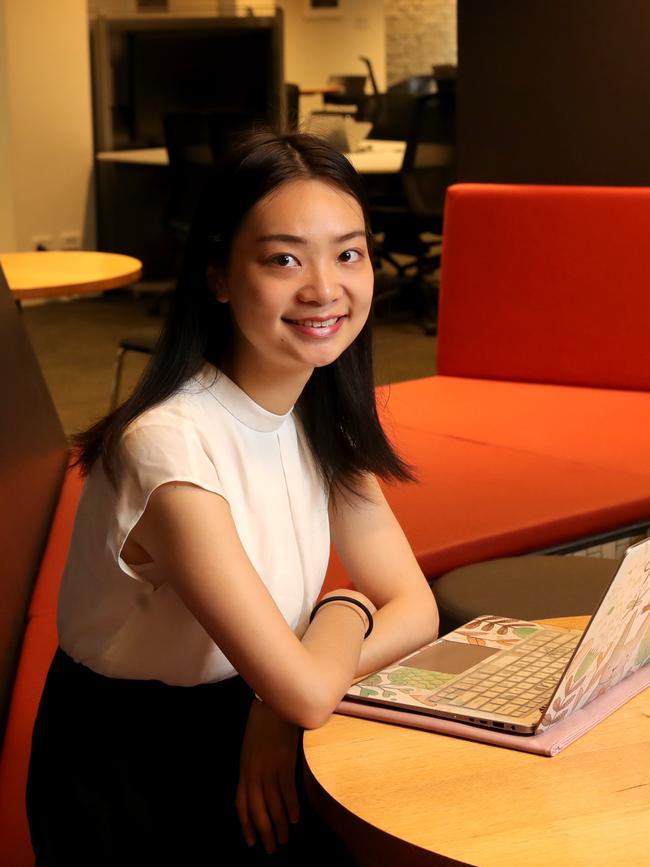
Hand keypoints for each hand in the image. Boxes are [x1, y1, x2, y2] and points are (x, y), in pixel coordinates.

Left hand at [236, 698, 300, 853]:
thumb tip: (257, 791)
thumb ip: (252, 770)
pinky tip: (294, 818)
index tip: (252, 842)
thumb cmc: (262, 726)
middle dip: (264, 832)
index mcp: (245, 771)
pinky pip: (287, 790)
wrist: (272, 705)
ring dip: (279, 825)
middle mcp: (255, 773)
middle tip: (272, 848)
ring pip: (273, 804)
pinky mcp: (285, 761)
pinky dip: (291, 806)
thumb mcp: (251, 750)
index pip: (242, 805)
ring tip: (285, 838)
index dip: (246, 825)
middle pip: (258, 810)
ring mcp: (270, 768)